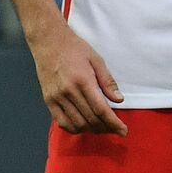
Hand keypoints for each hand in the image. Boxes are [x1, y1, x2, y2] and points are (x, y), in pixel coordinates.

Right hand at [28, 21, 126, 135]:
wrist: (49, 42)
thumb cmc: (75, 49)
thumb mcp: (97, 60)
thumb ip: (108, 81)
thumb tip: (119, 100)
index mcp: (83, 81)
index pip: (101, 109)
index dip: (113, 123)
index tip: (123, 131)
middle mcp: (68, 92)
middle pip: (90, 119)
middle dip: (105, 128)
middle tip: (116, 130)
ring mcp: (56, 98)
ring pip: (76, 123)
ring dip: (91, 130)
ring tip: (103, 128)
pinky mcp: (48, 100)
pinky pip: (61, 121)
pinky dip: (74, 128)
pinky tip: (84, 126)